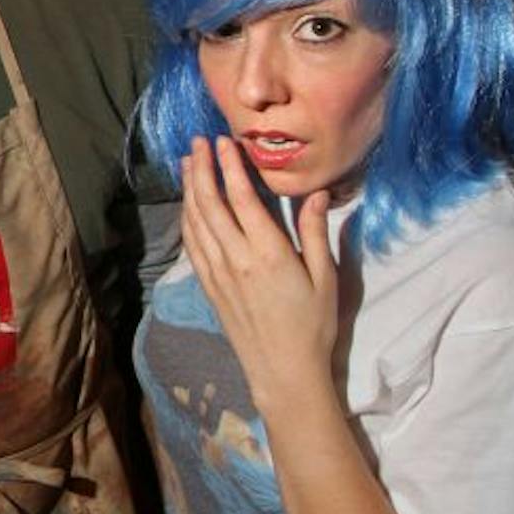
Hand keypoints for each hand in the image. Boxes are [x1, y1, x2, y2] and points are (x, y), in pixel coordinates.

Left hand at [179, 136, 340, 416]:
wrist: (283, 371)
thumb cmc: (313, 325)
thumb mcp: (325, 278)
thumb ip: (316, 233)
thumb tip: (317, 193)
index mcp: (268, 253)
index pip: (241, 199)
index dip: (230, 167)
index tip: (224, 142)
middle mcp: (236, 259)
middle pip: (210, 203)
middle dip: (201, 168)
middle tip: (198, 142)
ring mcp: (217, 273)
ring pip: (195, 221)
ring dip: (189, 188)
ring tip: (188, 162)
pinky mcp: (208, 286)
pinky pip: (191, 244)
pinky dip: (187, 217)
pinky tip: (188, 204)